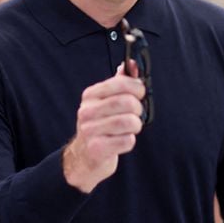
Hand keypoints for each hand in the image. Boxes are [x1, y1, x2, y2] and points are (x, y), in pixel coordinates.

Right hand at [62, 64, 144, 192]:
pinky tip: (122, 140)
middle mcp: (87, 111)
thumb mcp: (105, 101)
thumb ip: (120, 82)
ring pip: (128, 121)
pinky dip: (130, 141)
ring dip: (135, 125)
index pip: (120, 83)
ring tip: (131, 127)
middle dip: (138, 108)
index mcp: (91, 95)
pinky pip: (126, 141)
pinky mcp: (96, 149)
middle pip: (126, 102)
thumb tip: (132, 64)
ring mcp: (90, 130)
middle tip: (136, 113)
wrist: (83, 158)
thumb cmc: (99, 125)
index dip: (137, 86)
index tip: (141, 92)